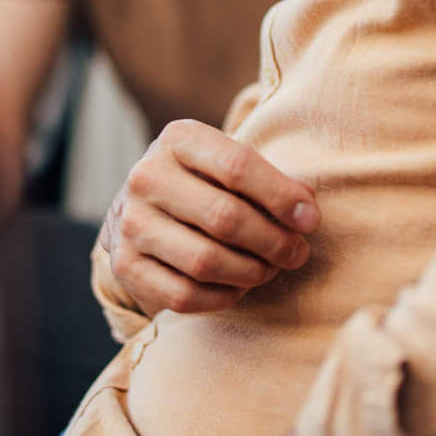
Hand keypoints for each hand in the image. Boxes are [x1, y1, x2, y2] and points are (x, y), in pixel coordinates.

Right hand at [99, 118, 319, 316]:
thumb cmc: (204, 183)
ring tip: (269, 269)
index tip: (311, 220)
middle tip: (296, 253)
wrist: (142, 209)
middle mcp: (146, 176)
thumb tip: (306, 208)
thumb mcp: (229, 165)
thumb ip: (270, 180)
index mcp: (177, 139)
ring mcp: (130, 222)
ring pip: (205, 261)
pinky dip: (222, 297)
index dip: (281, 196)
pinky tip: (239, 287)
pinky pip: (184, 295)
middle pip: (224, 217)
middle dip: (273, 241)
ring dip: (250, 272)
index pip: (237, 166)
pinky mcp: (125, 265)